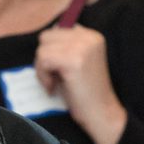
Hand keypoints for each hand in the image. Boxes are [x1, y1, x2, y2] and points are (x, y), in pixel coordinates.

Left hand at [34, 24, 126, 143]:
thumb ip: (67, 46)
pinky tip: (53, 88)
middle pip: (46, 37)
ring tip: (55, 83)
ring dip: (43, 69)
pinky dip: (43, 76)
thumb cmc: (87, 92)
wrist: (102, 113)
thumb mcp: (79, 61)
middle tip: (56, 77)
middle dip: (46, 58)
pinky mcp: (72, 60)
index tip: (61, 69)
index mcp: (92, 35)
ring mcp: (81, 47)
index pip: (58, 30)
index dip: (53, 50)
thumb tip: (46, 36)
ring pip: (42, 49)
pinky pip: (43, 60)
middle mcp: (88, 37)